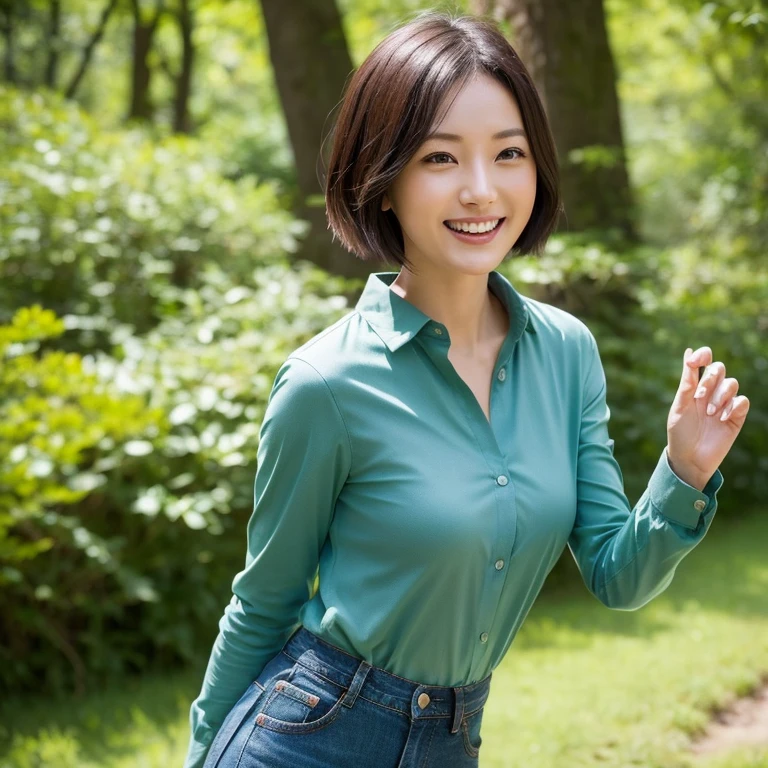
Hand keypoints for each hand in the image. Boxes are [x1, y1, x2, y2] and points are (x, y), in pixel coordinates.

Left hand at [666, 347, 749, 489]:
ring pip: (732, 383)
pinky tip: (722, 418)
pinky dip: (733, 406)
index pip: (704, 362)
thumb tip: (689, 352)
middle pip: (719, 369)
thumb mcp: (680, 406)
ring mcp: (724, 403)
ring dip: (720, 396)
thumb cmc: (680, 433)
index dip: (703, 355)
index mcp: (694, 387)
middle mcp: (711, 392)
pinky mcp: (736, 416)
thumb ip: (687, 381)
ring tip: (710, 413)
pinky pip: (742, 401)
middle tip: (699, 397)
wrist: (689, 458)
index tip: (697, 361)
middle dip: (709, 380)